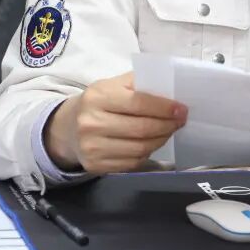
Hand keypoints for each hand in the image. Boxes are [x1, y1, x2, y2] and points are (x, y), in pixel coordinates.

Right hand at [44, 72, 187, 173]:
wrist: (68, 128)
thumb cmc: (99, 102)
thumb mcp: (112, 85)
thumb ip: (138, 83)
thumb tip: (171, 89)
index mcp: (98, 96)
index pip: (138, 102)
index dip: (163, 107)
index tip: (181, 109)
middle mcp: (91, 123)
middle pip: (141, 128)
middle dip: (167, 125)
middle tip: (180, 121)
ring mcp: (92, 147)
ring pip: (139, 148)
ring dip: (161, 140)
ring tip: (169, 131)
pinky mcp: (96, 166)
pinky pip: (132, 163)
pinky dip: (148, 153)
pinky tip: (152, 143)